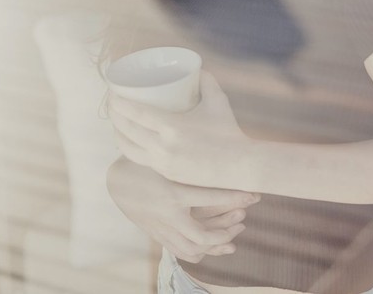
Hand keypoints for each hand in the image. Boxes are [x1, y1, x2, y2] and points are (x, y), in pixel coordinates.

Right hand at [106, 156, 259, 262]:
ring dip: (216, 244)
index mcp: (174, 191)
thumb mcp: (169, 151)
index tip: (254, 194)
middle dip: (227, 229)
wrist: (118, 181)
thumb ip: (193, 147)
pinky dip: (201, 252)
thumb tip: (220, 120)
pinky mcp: (159, 235)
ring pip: (193, 247)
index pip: (211, 197)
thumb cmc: (149, 158)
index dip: (235, 197)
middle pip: (203, 234)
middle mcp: (169, 214)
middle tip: (243, 219)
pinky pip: (182, 251)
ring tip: (234, 236)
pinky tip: (216, 245)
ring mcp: (163, 228)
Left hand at [108, 71, 247, 186]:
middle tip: (112, 102)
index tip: (112, 93)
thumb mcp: (218, 100)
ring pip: (129, 149)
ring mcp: (163, 164)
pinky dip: (130, 148)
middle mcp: (163, 148)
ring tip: (116, 122)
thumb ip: (206, 81)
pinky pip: (140, 160)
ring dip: (118, 134)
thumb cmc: (229, 130)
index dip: (119, 103)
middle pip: (127, 131)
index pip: (136, 114)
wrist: (238, 166)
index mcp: (172, 128)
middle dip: (114, 116)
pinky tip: (129, 142)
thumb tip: (196, 68)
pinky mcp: (166, 174)